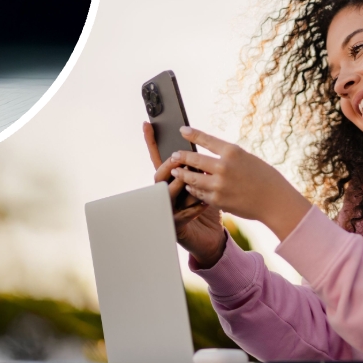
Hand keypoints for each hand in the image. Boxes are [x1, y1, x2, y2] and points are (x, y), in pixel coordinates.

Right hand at [143, 122, 227, 266]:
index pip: (159, 159)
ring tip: (197, 183)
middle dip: (170, 166)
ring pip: (166, 192)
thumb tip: (199, 152)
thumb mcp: (208, 184)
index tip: (148, 124)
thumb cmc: (212, 208)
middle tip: (181, 160)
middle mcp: (166, 194)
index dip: (152, 143)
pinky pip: (181, 212)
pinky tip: (206, 205)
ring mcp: (168, 209)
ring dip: (182, 186)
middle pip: (159, 175)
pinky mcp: (174, 225)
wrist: (214, 238)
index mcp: (173, 180)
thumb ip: (201, 170)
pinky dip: (195, 207)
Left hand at [169, 126, 312, 239]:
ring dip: (182, 174)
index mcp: (233, 152)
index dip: (193, 134)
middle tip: (174, 155)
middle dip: (180, 157)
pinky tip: (190, 187)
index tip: (183, 130)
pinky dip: (193, 189)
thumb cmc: (266, 178)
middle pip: (193, 159)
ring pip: (191, 179)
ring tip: (175, 171)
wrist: (276, 202)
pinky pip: (199, 193)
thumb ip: (228, 158)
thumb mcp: (248, 159)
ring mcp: (219, 185)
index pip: (207, 140)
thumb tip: (210, 159)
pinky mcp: (217, 200)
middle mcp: (223, 167)